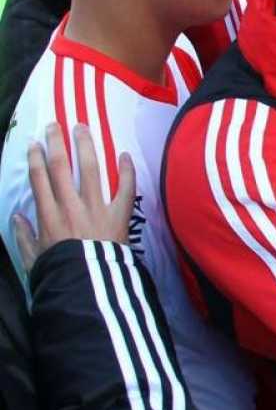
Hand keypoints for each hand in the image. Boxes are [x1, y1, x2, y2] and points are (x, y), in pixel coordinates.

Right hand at [12, 123, 135, 273]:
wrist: (89, 285)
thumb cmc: (60, 272)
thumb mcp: (33, 258)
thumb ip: (23, 237)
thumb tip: (16, 216)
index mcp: (48, 216)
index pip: (40, 180)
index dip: (35, 159)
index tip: (34, 143)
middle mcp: (71, 206)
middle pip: (62, 168)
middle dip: (56, 143)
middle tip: (55, 124)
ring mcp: (97, 208)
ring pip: (91, 169)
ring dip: (86, 146)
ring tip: (82, 128)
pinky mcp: (120, 214)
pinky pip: (125, 187)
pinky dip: (126, 170)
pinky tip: (124, 154)